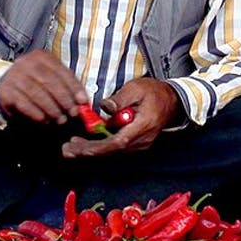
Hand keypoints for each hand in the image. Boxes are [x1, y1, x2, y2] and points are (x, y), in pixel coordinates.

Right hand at [0, 50, 86, 124]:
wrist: (3, 83)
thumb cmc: (33, 81)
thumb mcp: (49, 77)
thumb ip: (65, 86)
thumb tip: (83, 102)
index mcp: (41, 56)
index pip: (61, 71)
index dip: (74, 86)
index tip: (83, 101)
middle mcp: (26, 63)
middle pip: (49, 81)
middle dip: (64, 98)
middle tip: (73, 113)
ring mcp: (14, 76)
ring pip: (37, 93)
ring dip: (52, 109)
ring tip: (61, 119)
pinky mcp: (6, 92)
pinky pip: (24, 104)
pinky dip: (37, 113)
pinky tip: (45, 120)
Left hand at [61, 77, 179, 157]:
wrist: (172, 100)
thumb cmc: (155, 92)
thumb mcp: (136, 88)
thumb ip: (120, 99)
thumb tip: (105, 107)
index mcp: (143, 126)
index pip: (119, 142)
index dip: (99, 147)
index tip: (82, 147)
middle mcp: (141, 140)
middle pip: (112, 150)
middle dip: (88, 151)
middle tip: (68, 150)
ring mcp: (139, 144)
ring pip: (112, 151)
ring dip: (91, 150)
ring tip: (70, 148)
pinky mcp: (135, 143)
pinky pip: (115, 147)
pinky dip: (99, 147)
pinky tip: (84, 145)